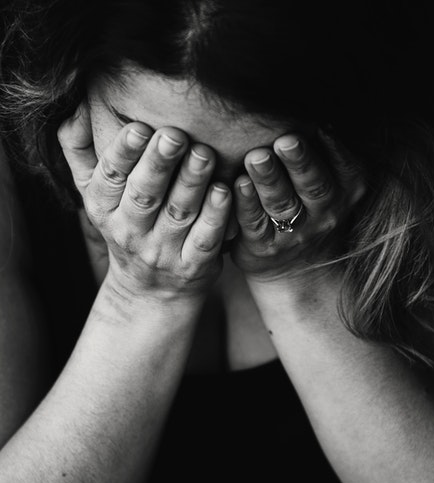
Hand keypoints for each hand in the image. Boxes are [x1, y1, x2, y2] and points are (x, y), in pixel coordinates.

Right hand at [58, 105, 230, 299]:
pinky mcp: (193, 266)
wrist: (151, 290)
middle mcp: (129, 231)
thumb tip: (74, 106)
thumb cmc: (126, 224)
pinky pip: (205, 239)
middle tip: (176, 135)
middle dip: (159, 163)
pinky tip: (225, 191)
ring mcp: (162, 251)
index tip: (139, 127)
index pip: (110, 177)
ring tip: (205, 153)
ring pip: (178, 213)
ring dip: (192, 182)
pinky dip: (215, 216)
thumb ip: (80, 150)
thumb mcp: (94, 192)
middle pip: (145, 194)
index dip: (123, 152)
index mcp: (103, 207)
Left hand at [231, 130, 365, 282]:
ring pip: (282, 204)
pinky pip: (255, 223)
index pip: (343, 167)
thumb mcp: (332, 182)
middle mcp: (325, 213)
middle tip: (286, 140)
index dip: (332, 148)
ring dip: (269, 179)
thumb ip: (324, 150)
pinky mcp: (264, 246)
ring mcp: (296, 233)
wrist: (298, 268)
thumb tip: (308, 99)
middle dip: (300, 162)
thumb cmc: (311, 206)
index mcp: (346, 190)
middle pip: (313, 185)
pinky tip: (236, 184)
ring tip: (256, 157)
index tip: (320, 125)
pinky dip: (246, 204)